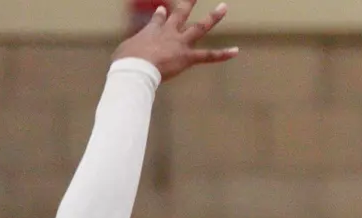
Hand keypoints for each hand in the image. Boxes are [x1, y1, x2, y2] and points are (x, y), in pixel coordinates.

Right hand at [114, 0, 238, 79]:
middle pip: (180, 13)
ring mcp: (180, 43)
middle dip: (189, 3)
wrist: (136, 67)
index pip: (159, 19)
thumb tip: (126, 55)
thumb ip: (131, 49)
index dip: (161, 14)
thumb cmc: (126, 62)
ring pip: (200, 27)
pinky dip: (223, 54)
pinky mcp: (188, 56)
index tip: (164, 9)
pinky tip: (236, 51)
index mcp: (151, 30)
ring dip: (213, 17)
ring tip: (223, 7)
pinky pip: (208, 56)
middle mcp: (168, 32)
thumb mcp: (125, 50)